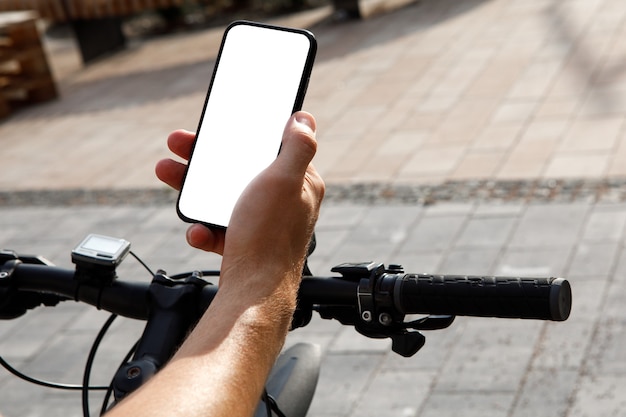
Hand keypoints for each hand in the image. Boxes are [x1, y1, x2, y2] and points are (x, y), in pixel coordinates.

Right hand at [155, 112, 324, 270]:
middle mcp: (283, 202)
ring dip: (194, 187)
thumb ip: (298, 147)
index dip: (244, 134)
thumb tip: (304, 118)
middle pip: (241, 171)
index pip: (271, 147)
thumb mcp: (285, 181)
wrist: (252, 295)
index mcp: (299, 183)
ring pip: (224, 197)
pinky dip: (204, 227)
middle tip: (179, 145)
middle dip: (206, 158)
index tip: (218, 126)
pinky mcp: (245, 244)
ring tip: (168, 173)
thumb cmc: (269, 237)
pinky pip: (219, 228)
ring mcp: (262, 225)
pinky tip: (197, 231)